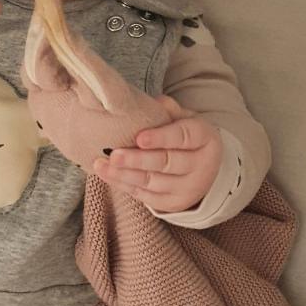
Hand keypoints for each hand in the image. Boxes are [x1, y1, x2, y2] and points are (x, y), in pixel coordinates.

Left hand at [92, 95, 222, 212]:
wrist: (202, 166)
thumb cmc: (185, 135)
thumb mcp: (184, 117)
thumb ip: (168, 109)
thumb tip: (154, 102)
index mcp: (204, 138)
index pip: (183, 137)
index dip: (161, 138)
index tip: (139, 137)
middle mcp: (201, 166)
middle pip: (166, 163)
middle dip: (137, 160)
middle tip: (114, 155)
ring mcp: (188, 188)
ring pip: (152, 182)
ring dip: (124, 174)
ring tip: (101, 165)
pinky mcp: (173, 203)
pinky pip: (145, 195)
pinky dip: (123, 185)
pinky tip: (107, 175)